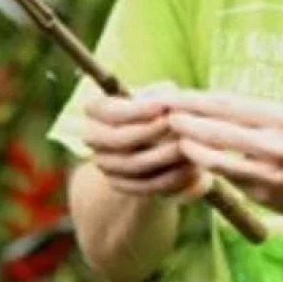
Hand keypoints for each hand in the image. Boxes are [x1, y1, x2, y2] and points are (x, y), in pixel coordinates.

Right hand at [82, 86, 202, 199]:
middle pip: (118, 139)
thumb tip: (172, 101)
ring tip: (188, 146)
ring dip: (164, 156)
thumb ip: (162, 95)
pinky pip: (142, 185)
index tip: (164, 107)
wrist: (154, 140)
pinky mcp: (118, 184)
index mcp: (96, 109)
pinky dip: (168, 177)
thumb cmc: (157, 108)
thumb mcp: (158, 95)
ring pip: (133, 165)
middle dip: (151, 133)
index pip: (109, 110)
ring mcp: (103, 162)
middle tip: (178, 126)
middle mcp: (92, 136)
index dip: (136, 111)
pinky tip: (190, 168)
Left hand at [168, 92, 282, 216]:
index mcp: (278, 116)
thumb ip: (248, 113)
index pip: (226, 103)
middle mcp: (274, 141)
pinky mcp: (263, 193)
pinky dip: (208, 167)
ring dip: (191, 147)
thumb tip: (204, 101)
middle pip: (218, 128)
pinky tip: (194, 161)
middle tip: (163, 115)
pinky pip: (228, 178)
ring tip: (174, 138)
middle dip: (186, 121)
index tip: (171, 95)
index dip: (194, 100)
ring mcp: (268, 170)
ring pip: (218, 157)